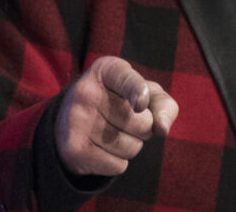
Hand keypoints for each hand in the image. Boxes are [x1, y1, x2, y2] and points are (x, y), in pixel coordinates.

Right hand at [55, 56, 178, 175]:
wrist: (72, 122)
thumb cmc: (120, 102)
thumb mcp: (145, 92)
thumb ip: (163, 104)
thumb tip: (162, 129)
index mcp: (106, 70)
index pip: (127, 81)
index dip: (138, 93)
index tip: (140, 104)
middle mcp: (86, 91)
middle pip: (142, 123)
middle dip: (144, 128)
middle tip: (126, 120)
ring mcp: (77, 120)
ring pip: (131, 147)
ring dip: (131, 145)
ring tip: (113, 132)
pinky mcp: (73, 149)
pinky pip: (118, 166)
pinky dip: (117, 162)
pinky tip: (102, 148)